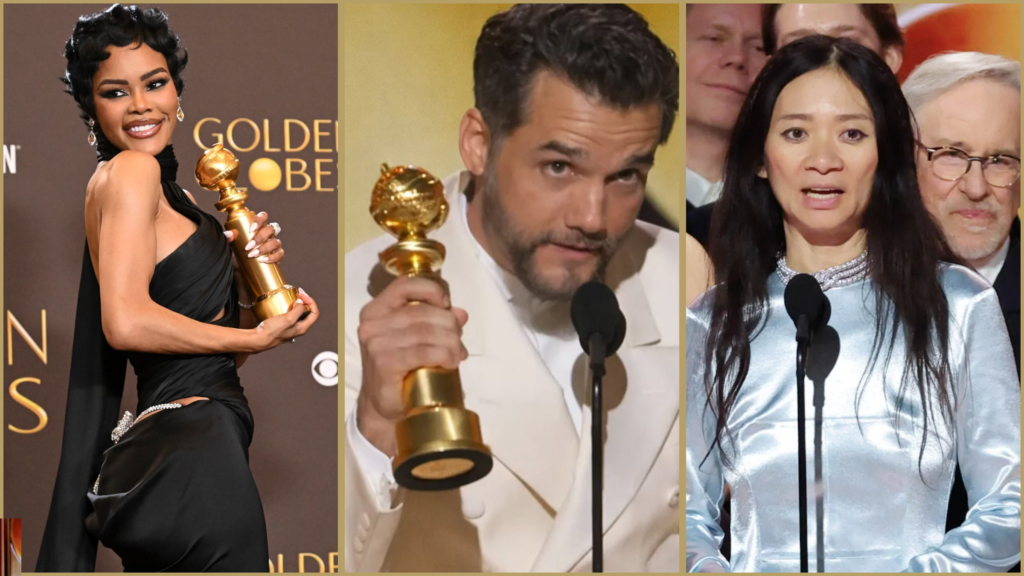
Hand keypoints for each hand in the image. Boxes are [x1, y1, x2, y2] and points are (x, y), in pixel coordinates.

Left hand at [223, 211, 283, 263]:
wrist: (240, 271)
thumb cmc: (236, 255)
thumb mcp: (229, 246)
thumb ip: (227, 239)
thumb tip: (230, 233)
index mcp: (258, 227)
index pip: (263, 217)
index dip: (259, 220)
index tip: (250, 229)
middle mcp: (268, 234)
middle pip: (270, 229)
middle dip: (260, 237)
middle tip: (249, 246)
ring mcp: (273, 245)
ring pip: (275, 242)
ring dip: (265, 248)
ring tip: (253, 255)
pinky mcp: (277, 256)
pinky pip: (279, 254)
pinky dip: (273, 257)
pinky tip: (263, 260)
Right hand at [249, 288, 319, 351]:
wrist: (259, 339)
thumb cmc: (273, 332)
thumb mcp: (288, 319)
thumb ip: (298, 310)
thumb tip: (301, 302)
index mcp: (303, 328)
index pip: (315, 313)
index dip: (311, 302)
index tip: (303, 295)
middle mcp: (298, 328)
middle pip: (308, 312)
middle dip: (305, 301)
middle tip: (299, 293)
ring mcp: (290, 326)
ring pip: (299, 313)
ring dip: (297, 304)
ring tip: (293, 297)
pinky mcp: (283, 324)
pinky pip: (290, 314)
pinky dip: (289, 307)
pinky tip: (284, 304)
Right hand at [355, 276, 468, 456]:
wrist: (387, 408)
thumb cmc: (403, 371)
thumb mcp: (419, 341)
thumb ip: (437, 323)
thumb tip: (461, 313)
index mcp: (376, 311)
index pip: (404, 286)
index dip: (431, 290)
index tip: (447, 305)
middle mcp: (372, 324)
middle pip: (423, 312)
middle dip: (449, 325)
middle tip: (459, 342)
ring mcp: (376, 343)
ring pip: (426, 332)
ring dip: (451, 343)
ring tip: (459, 354)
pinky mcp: (384, 363)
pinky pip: (423, 352)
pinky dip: (444, 355)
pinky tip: (452, 362)